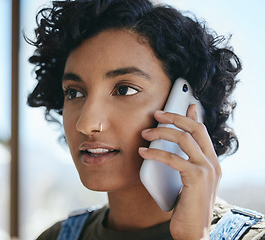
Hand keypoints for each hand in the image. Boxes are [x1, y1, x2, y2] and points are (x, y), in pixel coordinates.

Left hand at [138, 104, 220, 239]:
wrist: (194, 231)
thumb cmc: (186, 206)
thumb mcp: (187, 181)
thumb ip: (184, 163)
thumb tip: (170, 148)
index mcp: (211, 161)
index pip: (202, 131)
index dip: (191, 116)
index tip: (184, 104)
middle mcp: (212, 163)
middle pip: (195, 129)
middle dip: (174, 117)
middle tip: (156, 114)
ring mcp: (206, 170)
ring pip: (184, 139)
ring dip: (161, 133)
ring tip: (144, 134)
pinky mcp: (196, 179)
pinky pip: (174, 159)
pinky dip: (156, 153)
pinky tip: (143, 152)